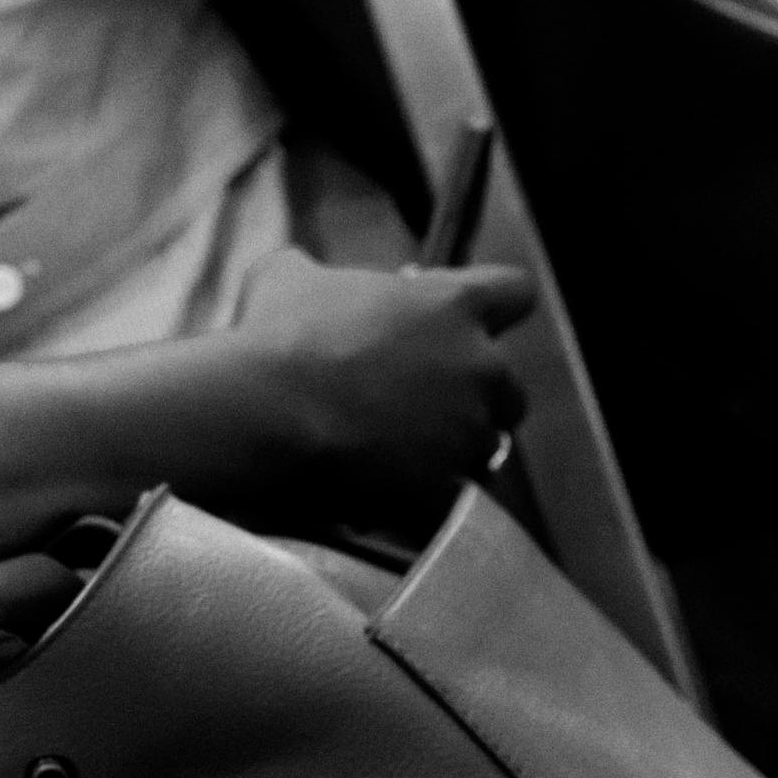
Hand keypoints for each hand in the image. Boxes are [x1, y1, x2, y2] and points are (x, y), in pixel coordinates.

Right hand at [225, 249, 529, 526]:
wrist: (262, 414)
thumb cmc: (277, 334)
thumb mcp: (288, 276)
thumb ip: (319, 274)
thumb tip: (302, 277)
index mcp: (453, 305)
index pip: (515, 292)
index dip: (495, 307)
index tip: (463, 322)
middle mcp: (478, 367)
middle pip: (509, 387)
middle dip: (477, 396)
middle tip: (426, 402)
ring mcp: (466, 432)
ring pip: (486, 448)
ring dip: (454, 451)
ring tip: (402, 458)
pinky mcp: (446, 489)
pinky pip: (453, 501)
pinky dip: (428, 502)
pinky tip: (389, 497)